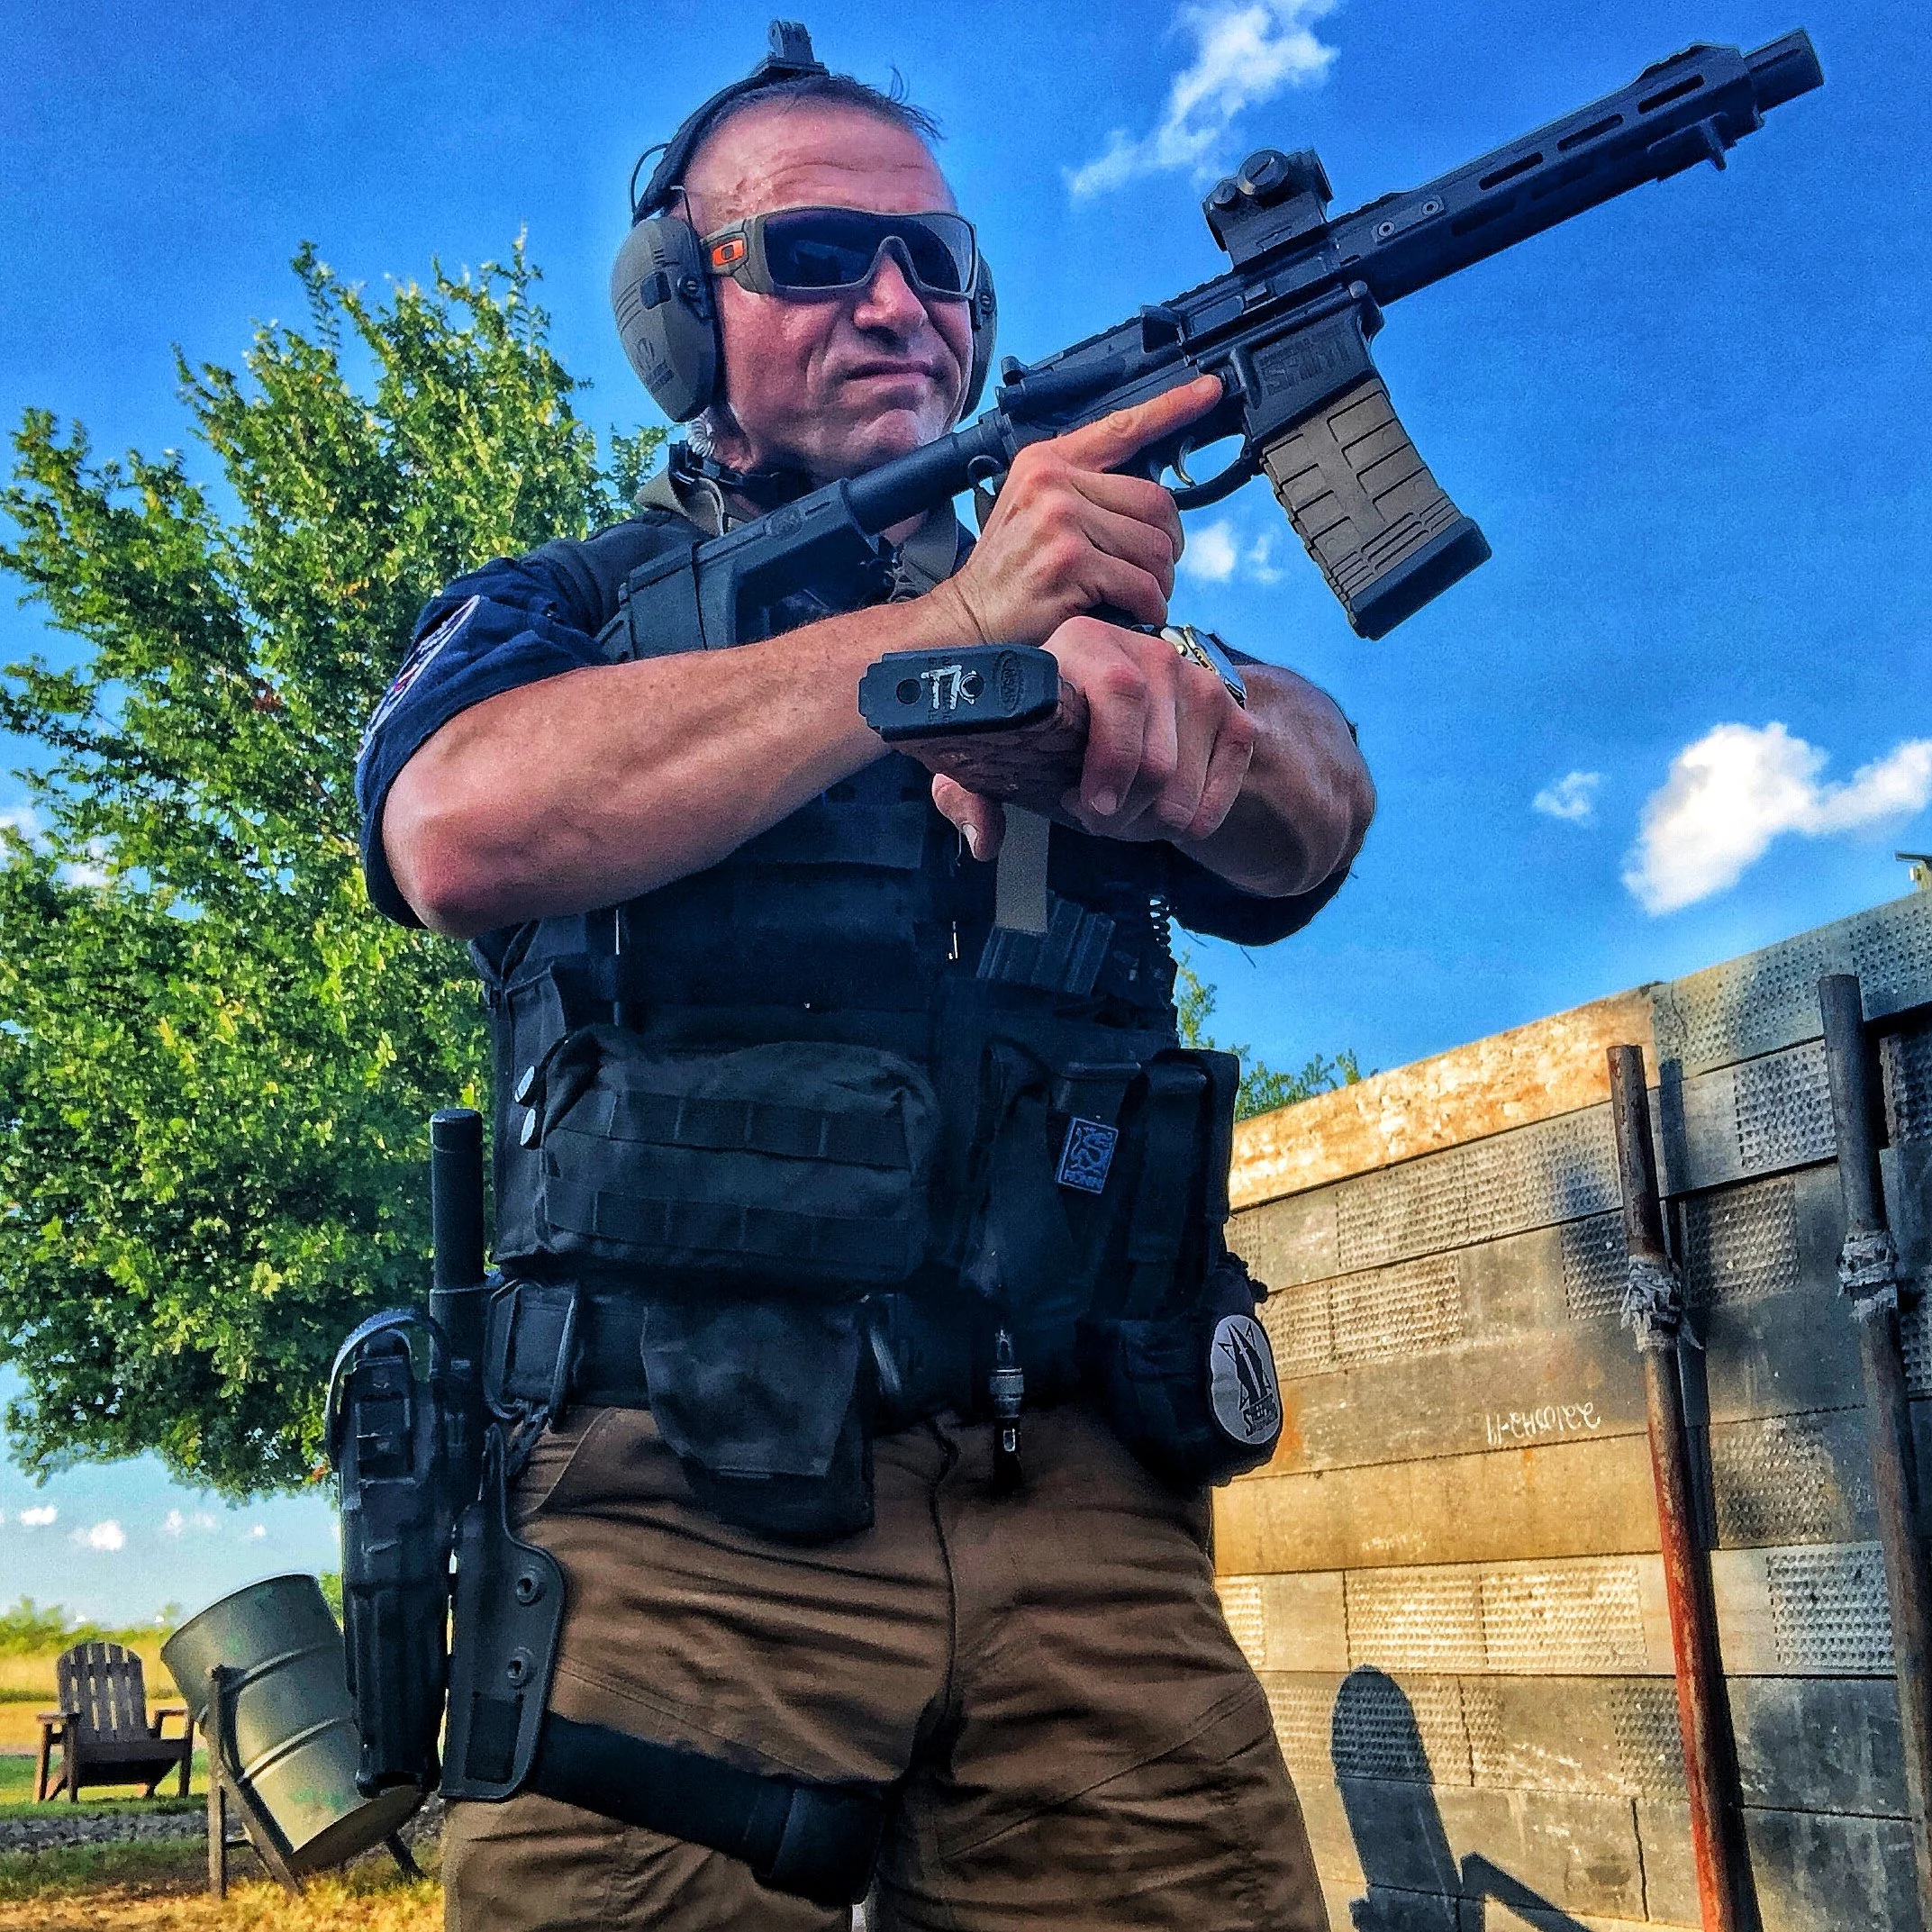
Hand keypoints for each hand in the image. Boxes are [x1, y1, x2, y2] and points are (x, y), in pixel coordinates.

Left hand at [921, 616, 1255, 858]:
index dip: (1112, 758)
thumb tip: (983, 839)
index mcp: (1081, 642)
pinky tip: (1174, 822)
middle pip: (1155, 748)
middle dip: (1128, 807)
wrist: (1096, 702)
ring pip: (1188, 768)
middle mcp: (1146, 650)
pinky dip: (1203, 810)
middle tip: (1100, 822)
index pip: (1117, 690)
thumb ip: (967, 794)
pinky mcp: (1228, 705)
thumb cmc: (1034, 730)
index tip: (1091, 807)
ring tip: (1127, 818)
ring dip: (1158, 815)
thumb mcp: (985, 754)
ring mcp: (1193, 676)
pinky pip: (1232, 766)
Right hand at [927, 375, 1221, 646]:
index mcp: (1047, 461)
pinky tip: (1135, 615)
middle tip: (1156, 570)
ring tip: (1140, 597)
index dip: (1172, 408)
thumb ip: (1080, 488)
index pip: (1121, 427)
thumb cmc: (1007, 571)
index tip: (1209, 391)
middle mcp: (1053, 482)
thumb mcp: (1029, 507)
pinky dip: (1149, 608)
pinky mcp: (1070, 564)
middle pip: (1157, 501)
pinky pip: (1141, 584)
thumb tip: (1147, 497)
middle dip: (1169, 544)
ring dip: (1160, 582)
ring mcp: (1060, 521)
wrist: (968, 619)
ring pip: (1155, 547)